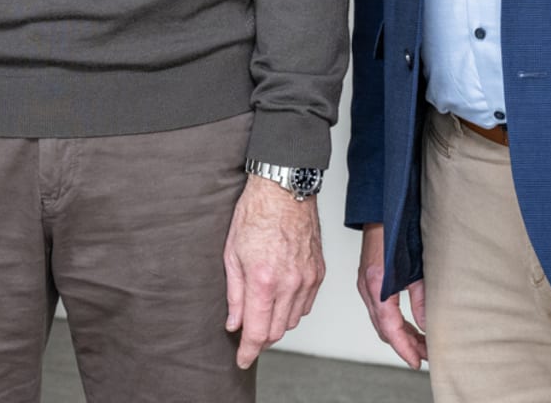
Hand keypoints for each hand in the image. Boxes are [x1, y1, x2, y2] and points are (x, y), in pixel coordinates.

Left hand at [223, 176, 324, 367]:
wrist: (284, 190)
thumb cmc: (255, 214)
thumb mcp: (231, 254)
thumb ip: (234, 294)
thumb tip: (234, 323)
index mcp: (264, 280)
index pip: (258, 331)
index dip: (248, 351)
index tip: (242, 359)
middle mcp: (290, 283)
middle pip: (277, 331)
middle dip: (260, 338)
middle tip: (247, 333)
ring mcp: (308, 279)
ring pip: (294, 321)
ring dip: (277, 323)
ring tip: (262, 310)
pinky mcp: (319, 273)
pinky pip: (306, 305)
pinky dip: (293, 309)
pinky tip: (280, 297)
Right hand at [357, 222, 425, 367]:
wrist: (380, 208)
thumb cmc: (398, 230)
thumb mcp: (417, 267)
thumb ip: (421, 298)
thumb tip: (426, 326)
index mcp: (377, 284)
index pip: (389, 327)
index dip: (404, 347)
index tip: (417, 362)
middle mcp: (367, 287)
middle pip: (383, 329)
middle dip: (405, 345)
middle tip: (427, 356)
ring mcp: (365, 285)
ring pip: (380, 322)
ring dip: (400, 335)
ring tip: (422, 344)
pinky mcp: (368, 281)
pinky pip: (379, 311)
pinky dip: (394, 323)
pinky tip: (409, 327)